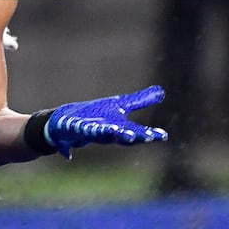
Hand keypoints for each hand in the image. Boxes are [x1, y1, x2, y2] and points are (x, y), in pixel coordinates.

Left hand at [44, 85, 167, 159]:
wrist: (66, 122)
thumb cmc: (95, 116)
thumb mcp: (120, 106)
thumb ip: (140, 101)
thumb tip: (162, 92)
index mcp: (118, 127)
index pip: (137, 132)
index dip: (149, 134)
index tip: (162, 136)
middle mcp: (106, 132)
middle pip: (121, 135)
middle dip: (131, 136)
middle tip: (144, 137)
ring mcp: (90, 130)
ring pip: (101, 134)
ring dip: (109, 134)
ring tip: (119, 133)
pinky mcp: (74, 126)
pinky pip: (79, 127)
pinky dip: (83, 128)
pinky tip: (85, 127)